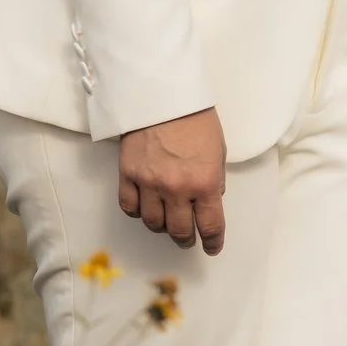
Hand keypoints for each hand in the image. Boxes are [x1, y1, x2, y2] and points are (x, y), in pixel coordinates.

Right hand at [118, 107, 227, 254]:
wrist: (162, 98)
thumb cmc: (196, 120)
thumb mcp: (218, 150)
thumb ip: (214, 179)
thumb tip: (210, 200)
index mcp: (205, 181)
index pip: (210, 224)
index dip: (213, 241)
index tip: (213, 247)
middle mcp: (177, 188)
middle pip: (179, 230)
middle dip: (186, 238)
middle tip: (188, 238)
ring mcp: (150, 184)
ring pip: (153, 223)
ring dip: (162, 227)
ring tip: (168, 223)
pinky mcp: (128, 175)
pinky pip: (130, 207)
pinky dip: (138, 212)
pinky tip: (145, 208)